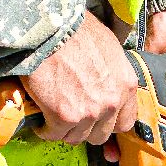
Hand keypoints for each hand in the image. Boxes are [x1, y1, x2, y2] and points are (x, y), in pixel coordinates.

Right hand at [24, 12, 138, 150]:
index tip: (96, 121)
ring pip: (76, 137)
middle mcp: (112, 102)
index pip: (125, 122)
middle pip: (100, 134)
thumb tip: (104, 84)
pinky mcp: (64, 117)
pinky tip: (40, 118)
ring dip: (64, 129)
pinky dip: (45, 129)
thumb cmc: (75, 29)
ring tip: (52, 116)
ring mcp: (89, 112)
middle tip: (70, 116)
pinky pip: (54, 134)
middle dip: (85, 128)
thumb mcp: (108, 47)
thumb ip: (112, 74)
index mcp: (126, 85)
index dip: (108, 124)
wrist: (49, 27)